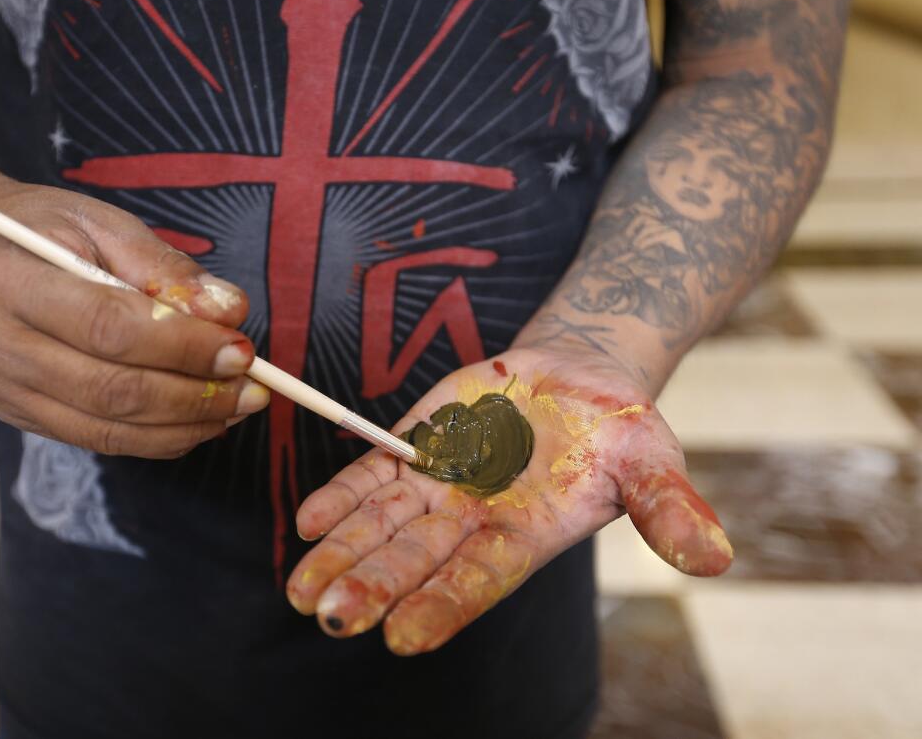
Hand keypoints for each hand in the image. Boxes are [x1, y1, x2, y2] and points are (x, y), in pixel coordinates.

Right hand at [0, 182, 268, 456]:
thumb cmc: (38, 227)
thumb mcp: (99, 221)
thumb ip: (165, 267)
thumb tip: (230, 312)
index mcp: (3, 279)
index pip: (108, 327)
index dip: (182, 346)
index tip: (242, 349)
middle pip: (109, 389)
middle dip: (194, 395)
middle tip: (253, 389)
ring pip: (105, 428)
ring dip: (184, 425)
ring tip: (236, 407)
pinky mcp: (13, 413)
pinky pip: (95, 438)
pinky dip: (155, 437)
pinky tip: (197, 419)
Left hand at [286, 347, 730, 653]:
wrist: (578, 378)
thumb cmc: (619, 430)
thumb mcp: (654, 461)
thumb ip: (671, 511)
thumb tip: (716, 559)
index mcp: (527, 536)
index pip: (479, 579)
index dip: (443, 605)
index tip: (401, 637)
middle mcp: (474, 521)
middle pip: (416, 559)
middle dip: (373, 586)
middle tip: (330, 618)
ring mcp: (440, 487)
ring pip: (382, 525)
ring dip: (341, 553)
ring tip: (300, 588)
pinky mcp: (418, 448)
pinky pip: (373, 475)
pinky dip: (341, 496)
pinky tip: (307, 522)